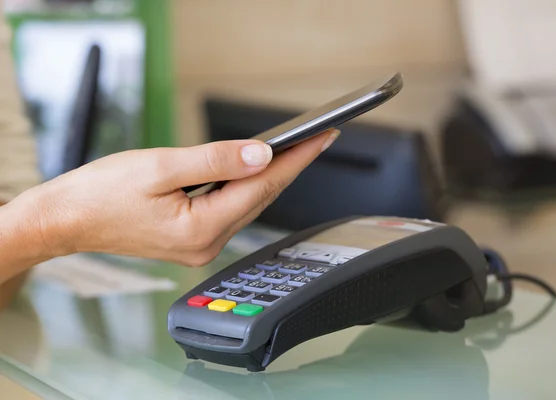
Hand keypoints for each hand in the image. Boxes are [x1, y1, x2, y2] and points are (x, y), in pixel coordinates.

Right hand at [16, 129, 339, 266]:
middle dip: (290, 166)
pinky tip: (255, 171)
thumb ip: (214, 161)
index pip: (262, 187)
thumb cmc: (101, 193)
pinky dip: (246, 188)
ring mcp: (200, 246)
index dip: (296, 160)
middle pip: (259, 198)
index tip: (322, 138)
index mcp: (200, 229)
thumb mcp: (160, 168)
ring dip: (269, 177)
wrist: (66, 219)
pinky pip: (230, 210)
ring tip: (295, 150)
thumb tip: (259, 154)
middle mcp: (205, 245)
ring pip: (247, 205)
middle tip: (317, 138)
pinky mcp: (192, 240)